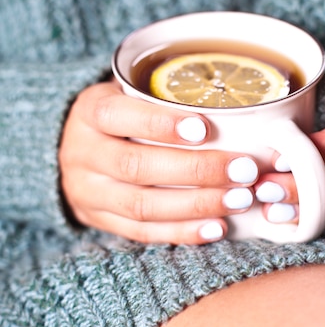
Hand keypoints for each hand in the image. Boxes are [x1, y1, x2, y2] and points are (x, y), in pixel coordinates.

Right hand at [59, 80, 258, 243]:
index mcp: (89, 112)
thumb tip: (239, 110)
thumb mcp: (130, 94)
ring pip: (141, 205)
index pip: (117, 115)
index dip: (160, 123)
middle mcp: (83, 153)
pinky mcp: (99, 220)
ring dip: (196, 204)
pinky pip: (141, 232)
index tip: (204, 129)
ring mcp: (88, 192)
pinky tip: (218, 226)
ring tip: (240, 199)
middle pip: (136, 166)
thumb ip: (167, 98)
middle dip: (196, 170)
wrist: (78, 150)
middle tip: (243, 169)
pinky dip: (182, 232)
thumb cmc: (123, 116)